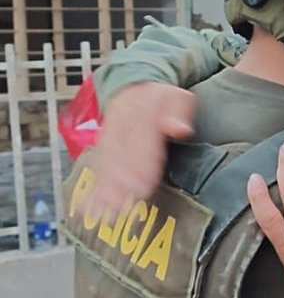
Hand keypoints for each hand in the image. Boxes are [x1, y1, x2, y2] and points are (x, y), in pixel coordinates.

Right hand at [88, 82, 194, 213]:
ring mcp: (110, 138)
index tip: (143, 186)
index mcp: (141, 114)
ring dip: (105, 189)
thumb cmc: (161, 97)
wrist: (134, 85)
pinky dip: (94, 187)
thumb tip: (180, 130)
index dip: (142, 165)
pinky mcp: (103, 147)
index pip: (143, 142)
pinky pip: (98, 167)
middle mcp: (122, 127)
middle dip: (120, 184)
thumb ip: (178, 112)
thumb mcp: (176, 96)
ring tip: (105, 211)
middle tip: (120, 207)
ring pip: (107, 164)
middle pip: (120, 157)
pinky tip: (89, 207)